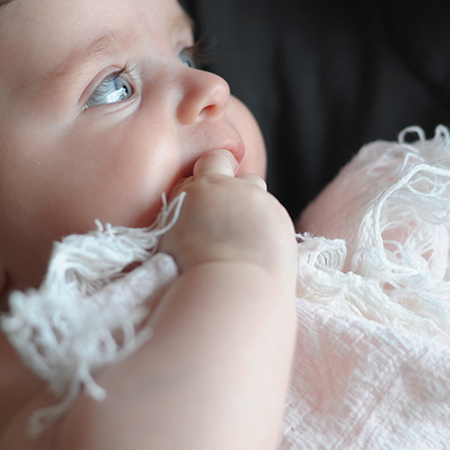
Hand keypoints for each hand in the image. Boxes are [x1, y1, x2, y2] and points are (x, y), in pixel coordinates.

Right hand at [161, 149, 295, 284]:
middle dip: (237, 188)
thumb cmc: (190, 272)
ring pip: (259, 193)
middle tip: (229, 218)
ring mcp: (259, 202)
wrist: (231, 288)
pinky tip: (259, 254)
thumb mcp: (169, 241)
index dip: (212, 174)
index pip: (211, 161)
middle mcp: (232, 188)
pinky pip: (274, 219)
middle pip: (239, 173)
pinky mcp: (280, 220)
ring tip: (244, 240)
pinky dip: (268, 232)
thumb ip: (179, 220)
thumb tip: (183, 223)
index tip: (210, 194)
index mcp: (201, 188)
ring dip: (253, 208)